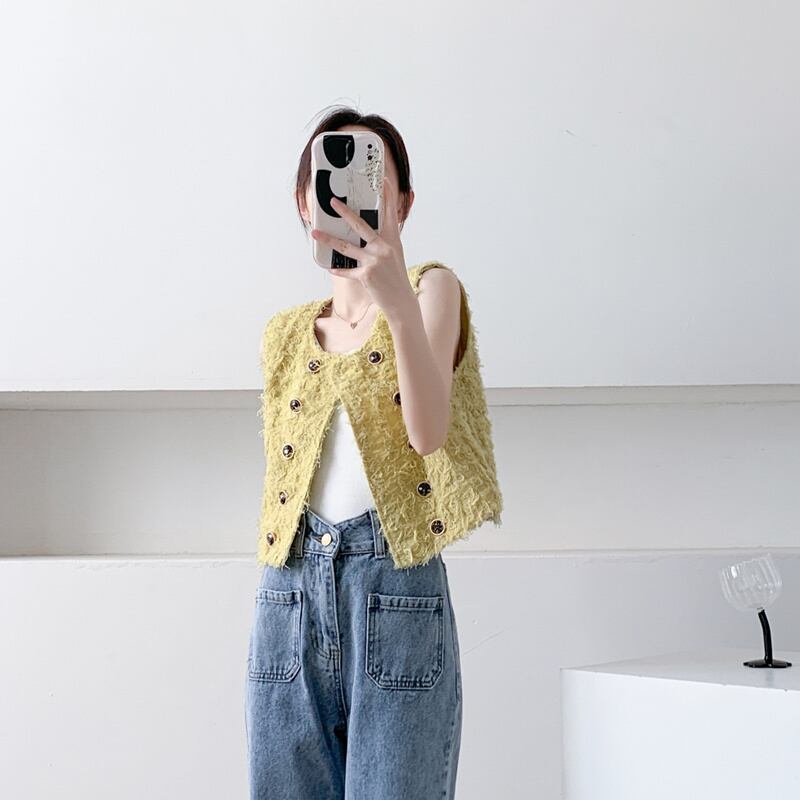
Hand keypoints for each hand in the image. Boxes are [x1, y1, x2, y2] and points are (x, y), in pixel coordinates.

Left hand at [310, 174, 414, 316]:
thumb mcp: (394, 255)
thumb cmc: (396, 277)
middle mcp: (383, 247)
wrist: (401, 301)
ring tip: (315, 232)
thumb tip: (369, 232)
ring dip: (328, 239)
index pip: (389, 213)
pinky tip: (330, 267)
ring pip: (346, 247)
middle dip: (345, 212)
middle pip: (360, 225)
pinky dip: (338, 269)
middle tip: (332, 202)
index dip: (387, 196)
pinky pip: (347, 270)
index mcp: (392, 240)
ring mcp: (374, 261)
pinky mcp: (366, 275)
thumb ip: (384, 242)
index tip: (383, 180)